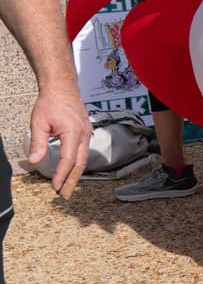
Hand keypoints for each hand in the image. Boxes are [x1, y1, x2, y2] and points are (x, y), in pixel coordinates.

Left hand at [28, 83, 90, 197]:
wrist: (63, 88)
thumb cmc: (50, 103)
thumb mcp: (39, 123)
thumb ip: (38, 143)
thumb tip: (34, 161)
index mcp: (73, 132)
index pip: (68, 160)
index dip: (61, 175)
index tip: (54, 187)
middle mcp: (84, 134)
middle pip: (80, 164)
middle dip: (72, 181)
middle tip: (64, 196)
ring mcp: (87, 133)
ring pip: (84, 159)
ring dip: (75, 174)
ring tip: (67, 187)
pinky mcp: (86, 132)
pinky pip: (84, 152)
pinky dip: (78, 164)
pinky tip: (71, 170)